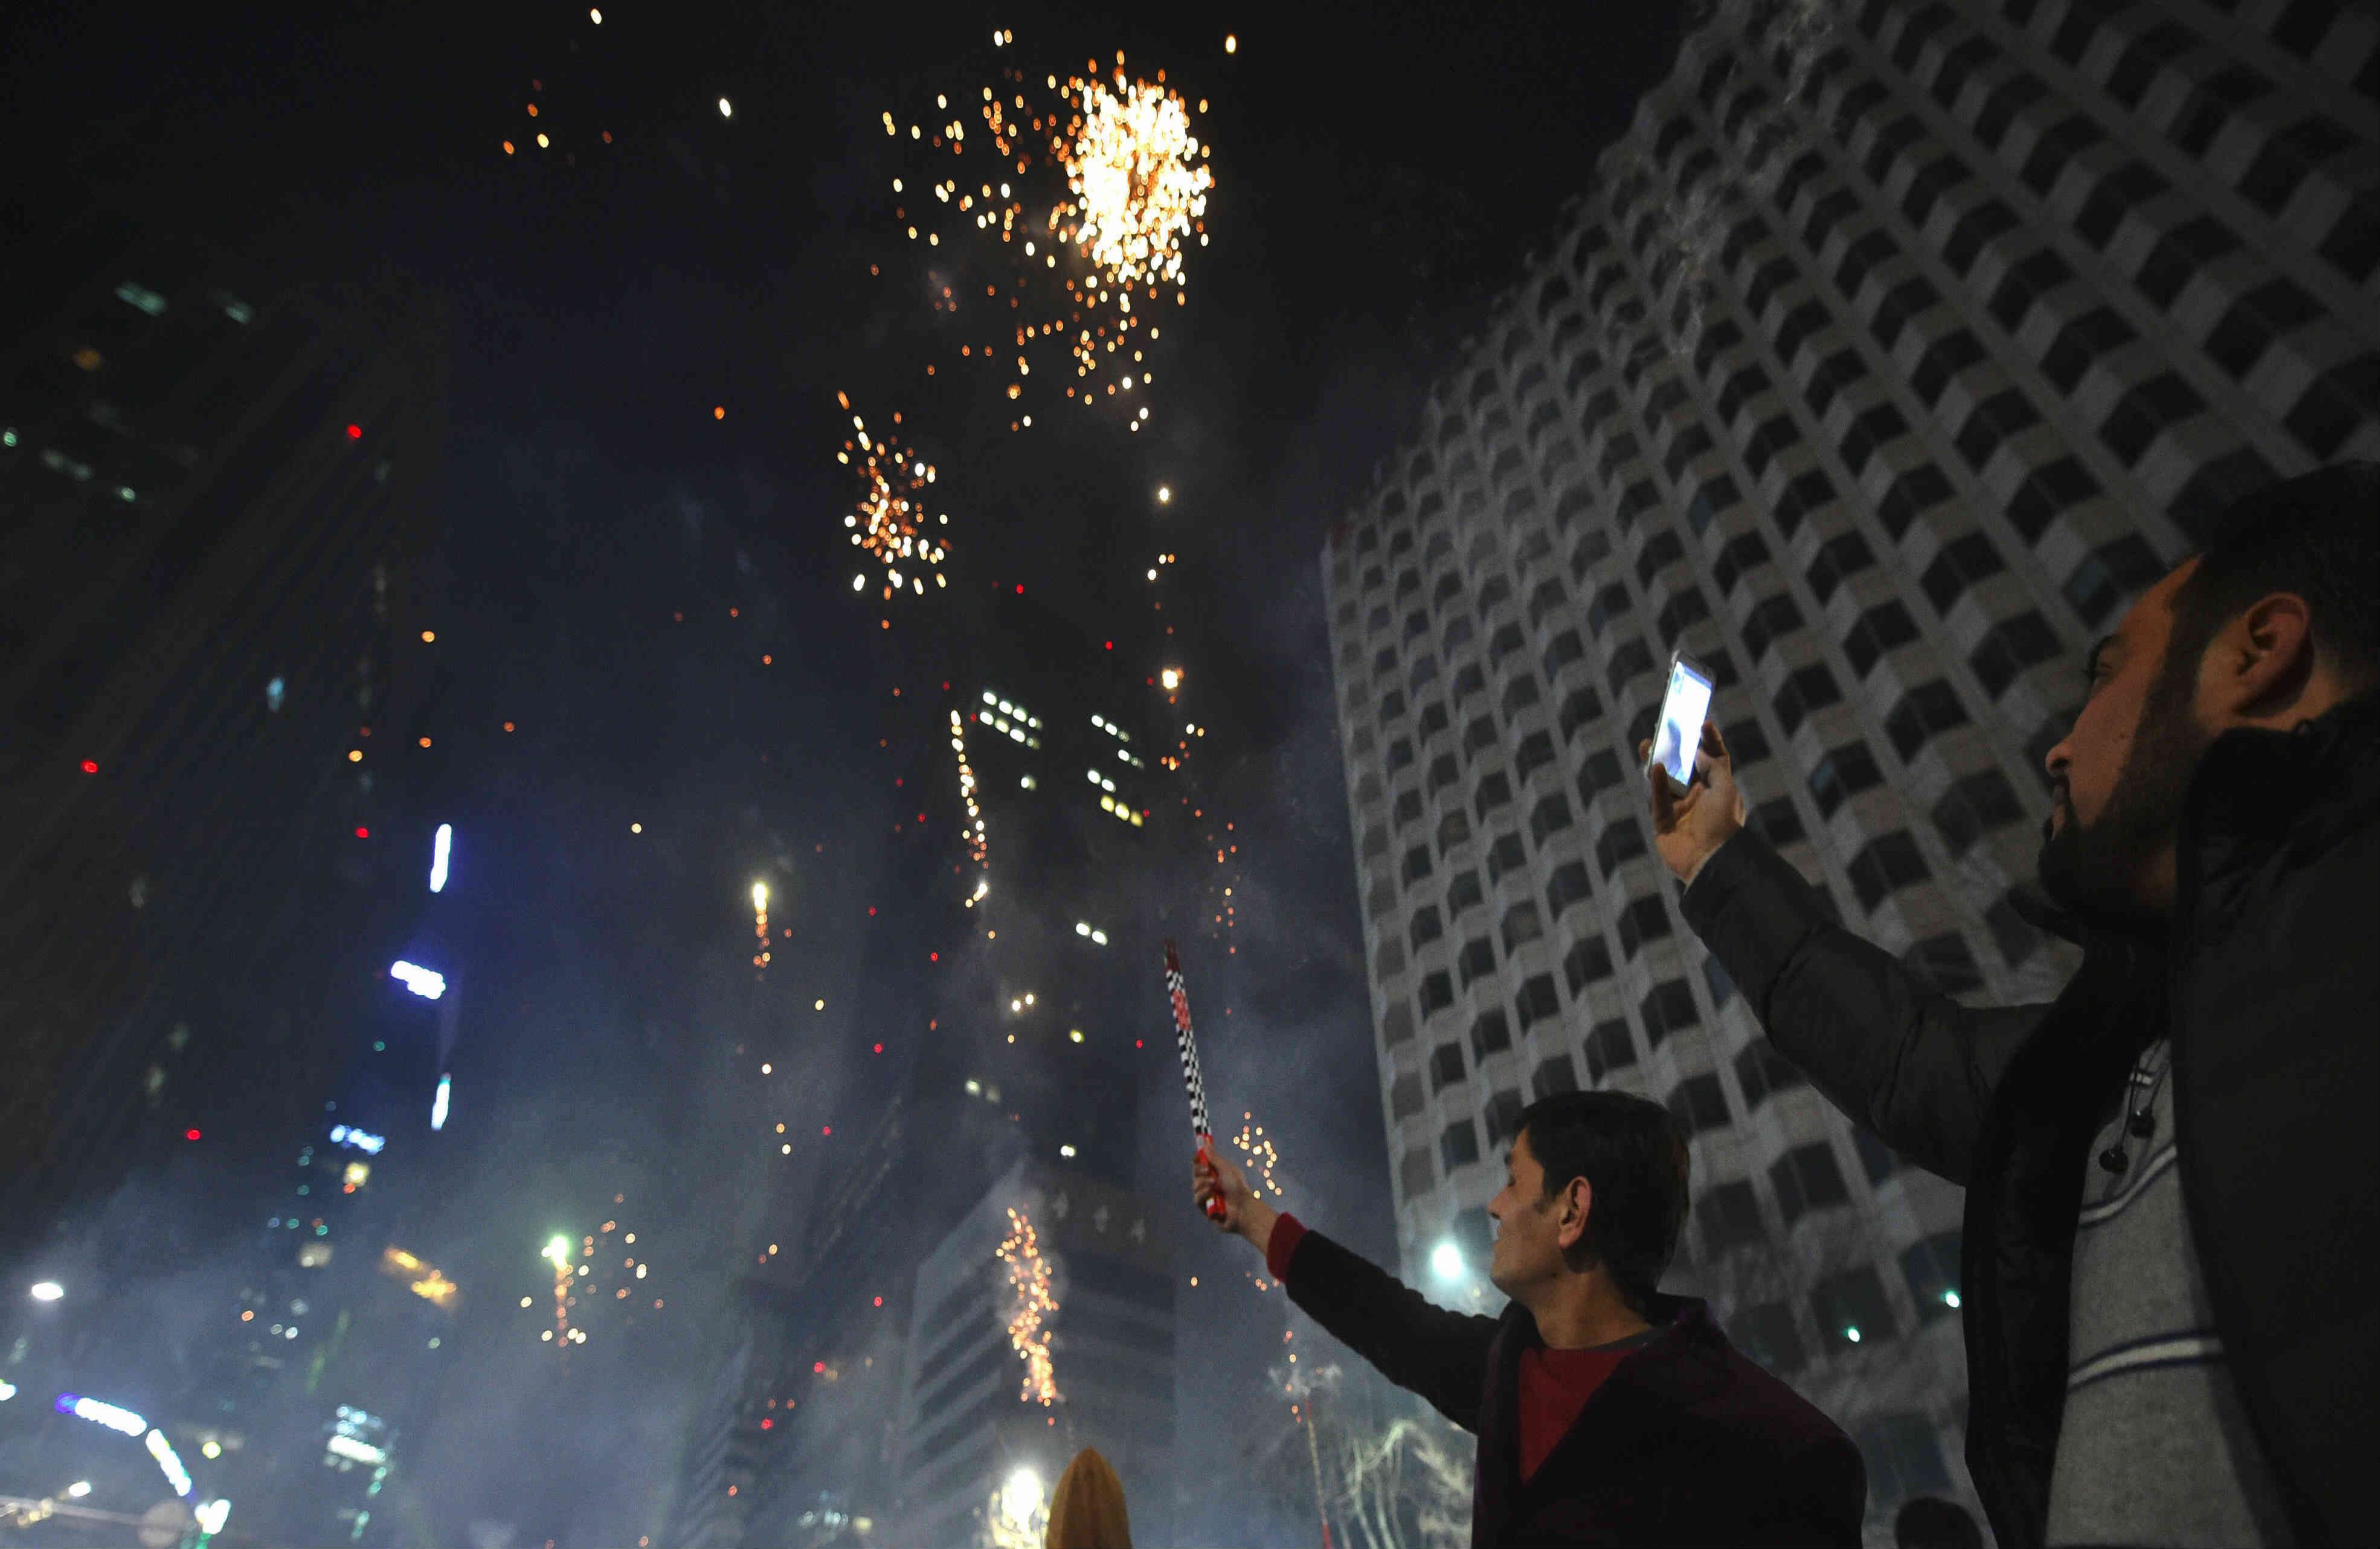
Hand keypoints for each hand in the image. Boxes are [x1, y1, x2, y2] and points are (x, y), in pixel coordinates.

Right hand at [1193, 1145, 1276, 1250]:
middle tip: (1207, 1170)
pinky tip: (1211, 1193)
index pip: (1202, 1164)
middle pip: (1196, 1173)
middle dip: (1199, 1170)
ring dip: (1202, 1183)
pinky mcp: (1205, 1208)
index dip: (1198, 1159)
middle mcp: (1211, 1183)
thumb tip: (1205, 1142)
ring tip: (1214, 1185)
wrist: (1242, 1208)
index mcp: (1217, 1173)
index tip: (1197, 1156)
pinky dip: (1203, 1194)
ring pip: (1195, 1186)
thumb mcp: (1225, 1169)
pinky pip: (1197, 1199)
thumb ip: (1213, 1157)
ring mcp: (1208, 1196)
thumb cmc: (1237, 1187)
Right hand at [1640, 719, 1746, 887]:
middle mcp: (1698, 798)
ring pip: (1665, 782)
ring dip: (1656, 762)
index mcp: (1717, 790)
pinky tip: (1655, 768)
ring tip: (1647, 744)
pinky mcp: (1663, 823)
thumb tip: (1699, 751)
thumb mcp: (1726, 789)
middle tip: (1663, 729)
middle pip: (1683, 768)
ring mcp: (1680, 810)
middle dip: (1674, 749)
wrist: (1712, 861)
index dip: (1708, 741)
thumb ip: (1715, 766)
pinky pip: (1657, 799)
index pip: (1713, 760)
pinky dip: (1656, 784)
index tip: (1702, 723)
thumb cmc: (1724, 825)